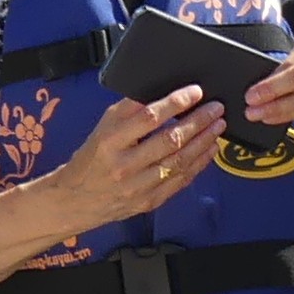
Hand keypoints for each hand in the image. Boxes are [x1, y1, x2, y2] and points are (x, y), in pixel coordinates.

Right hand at [52, 89, 221, 230]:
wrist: (75, 200)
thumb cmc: (91, 159)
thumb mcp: (103, 128)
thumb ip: (130, 111)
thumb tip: (165, 93)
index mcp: (110, 141)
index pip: (149, 117)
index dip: (176, 102)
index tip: (196, 92)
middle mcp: (124, 165)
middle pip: (170, 140)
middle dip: (199, 121)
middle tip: (216, 108)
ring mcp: (138, 186)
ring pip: (180, 161)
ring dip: (204, 141)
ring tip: (218, 126)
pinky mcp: (149, 201)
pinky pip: (180, 181)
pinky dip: (199, 163)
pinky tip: (209, 150)